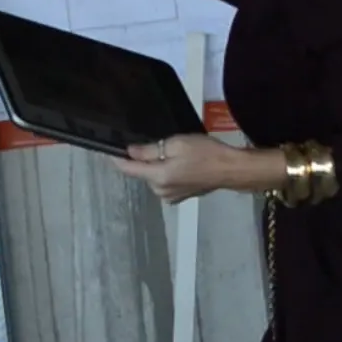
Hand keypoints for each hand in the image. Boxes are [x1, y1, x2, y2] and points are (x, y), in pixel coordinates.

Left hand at [115, 133, 244, 203]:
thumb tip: (130, 152)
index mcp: (157, 178)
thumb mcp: (176, 144)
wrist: (230, 169)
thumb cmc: (205, 153)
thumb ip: (149, 150)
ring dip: (158, 166)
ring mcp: (171, 197)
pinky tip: (183, 164)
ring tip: (176, 153)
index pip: (128, 169)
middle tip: (161, 144)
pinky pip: (166, 183)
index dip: (118, 159)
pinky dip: (168, 173)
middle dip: (145, 160)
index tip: (111, 149)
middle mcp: (161, 192)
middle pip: (143, 173)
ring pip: (155, 178)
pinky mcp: (181, 197)